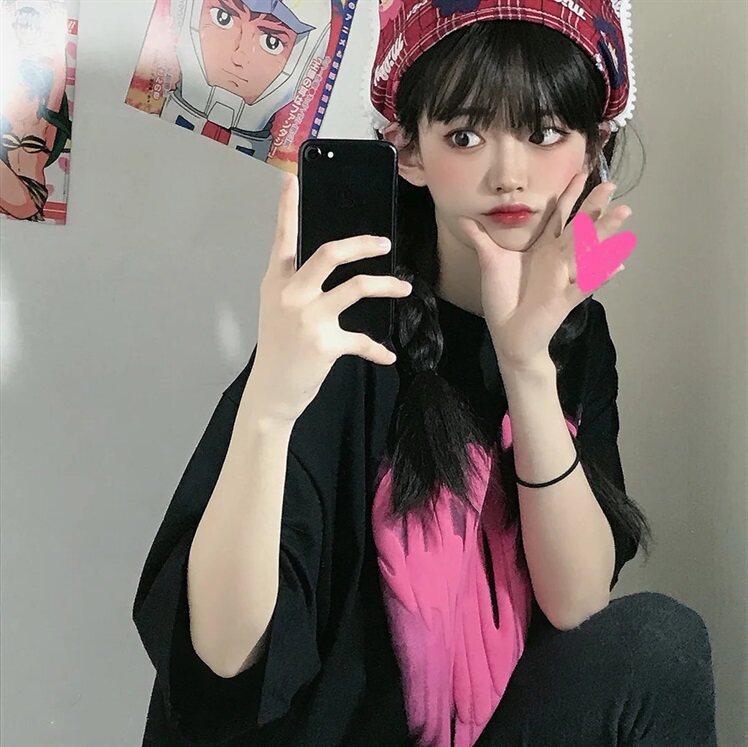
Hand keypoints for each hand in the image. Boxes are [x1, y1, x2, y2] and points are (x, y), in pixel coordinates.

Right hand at [250, 172, 412, 422]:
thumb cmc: (278, 350)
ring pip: (356, 287)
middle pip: (329, 253)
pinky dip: (377, 350)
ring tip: (403, 288)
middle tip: (383, 242)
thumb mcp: (278, 310)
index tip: (292, 179)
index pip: (283, 238)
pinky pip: (362, 341)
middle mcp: (291, 294)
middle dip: (361, 243)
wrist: (271, 393)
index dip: (288, 208)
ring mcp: (308, 318)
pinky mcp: (325, 344)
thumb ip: (296, 285)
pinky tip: (387, 356)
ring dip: (386, 286)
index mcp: (277, 282)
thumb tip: (326, 265)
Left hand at [457, 172, 635, 368]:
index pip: (558, 215)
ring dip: (605, 232)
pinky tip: (617, 265)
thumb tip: (464, 217)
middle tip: (611, 183)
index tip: (581, 172)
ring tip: (623, 213)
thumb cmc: (503, 298)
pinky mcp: (562, 300)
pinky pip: (584, 286)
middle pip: (578, 226)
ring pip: (587, 250)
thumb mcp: (490, 262)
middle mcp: (556, 259)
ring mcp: (563, 278)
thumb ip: (480, 238)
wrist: (508, 334)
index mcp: (542, 248)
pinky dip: (599, 277)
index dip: (569, 195)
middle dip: (593, 206)